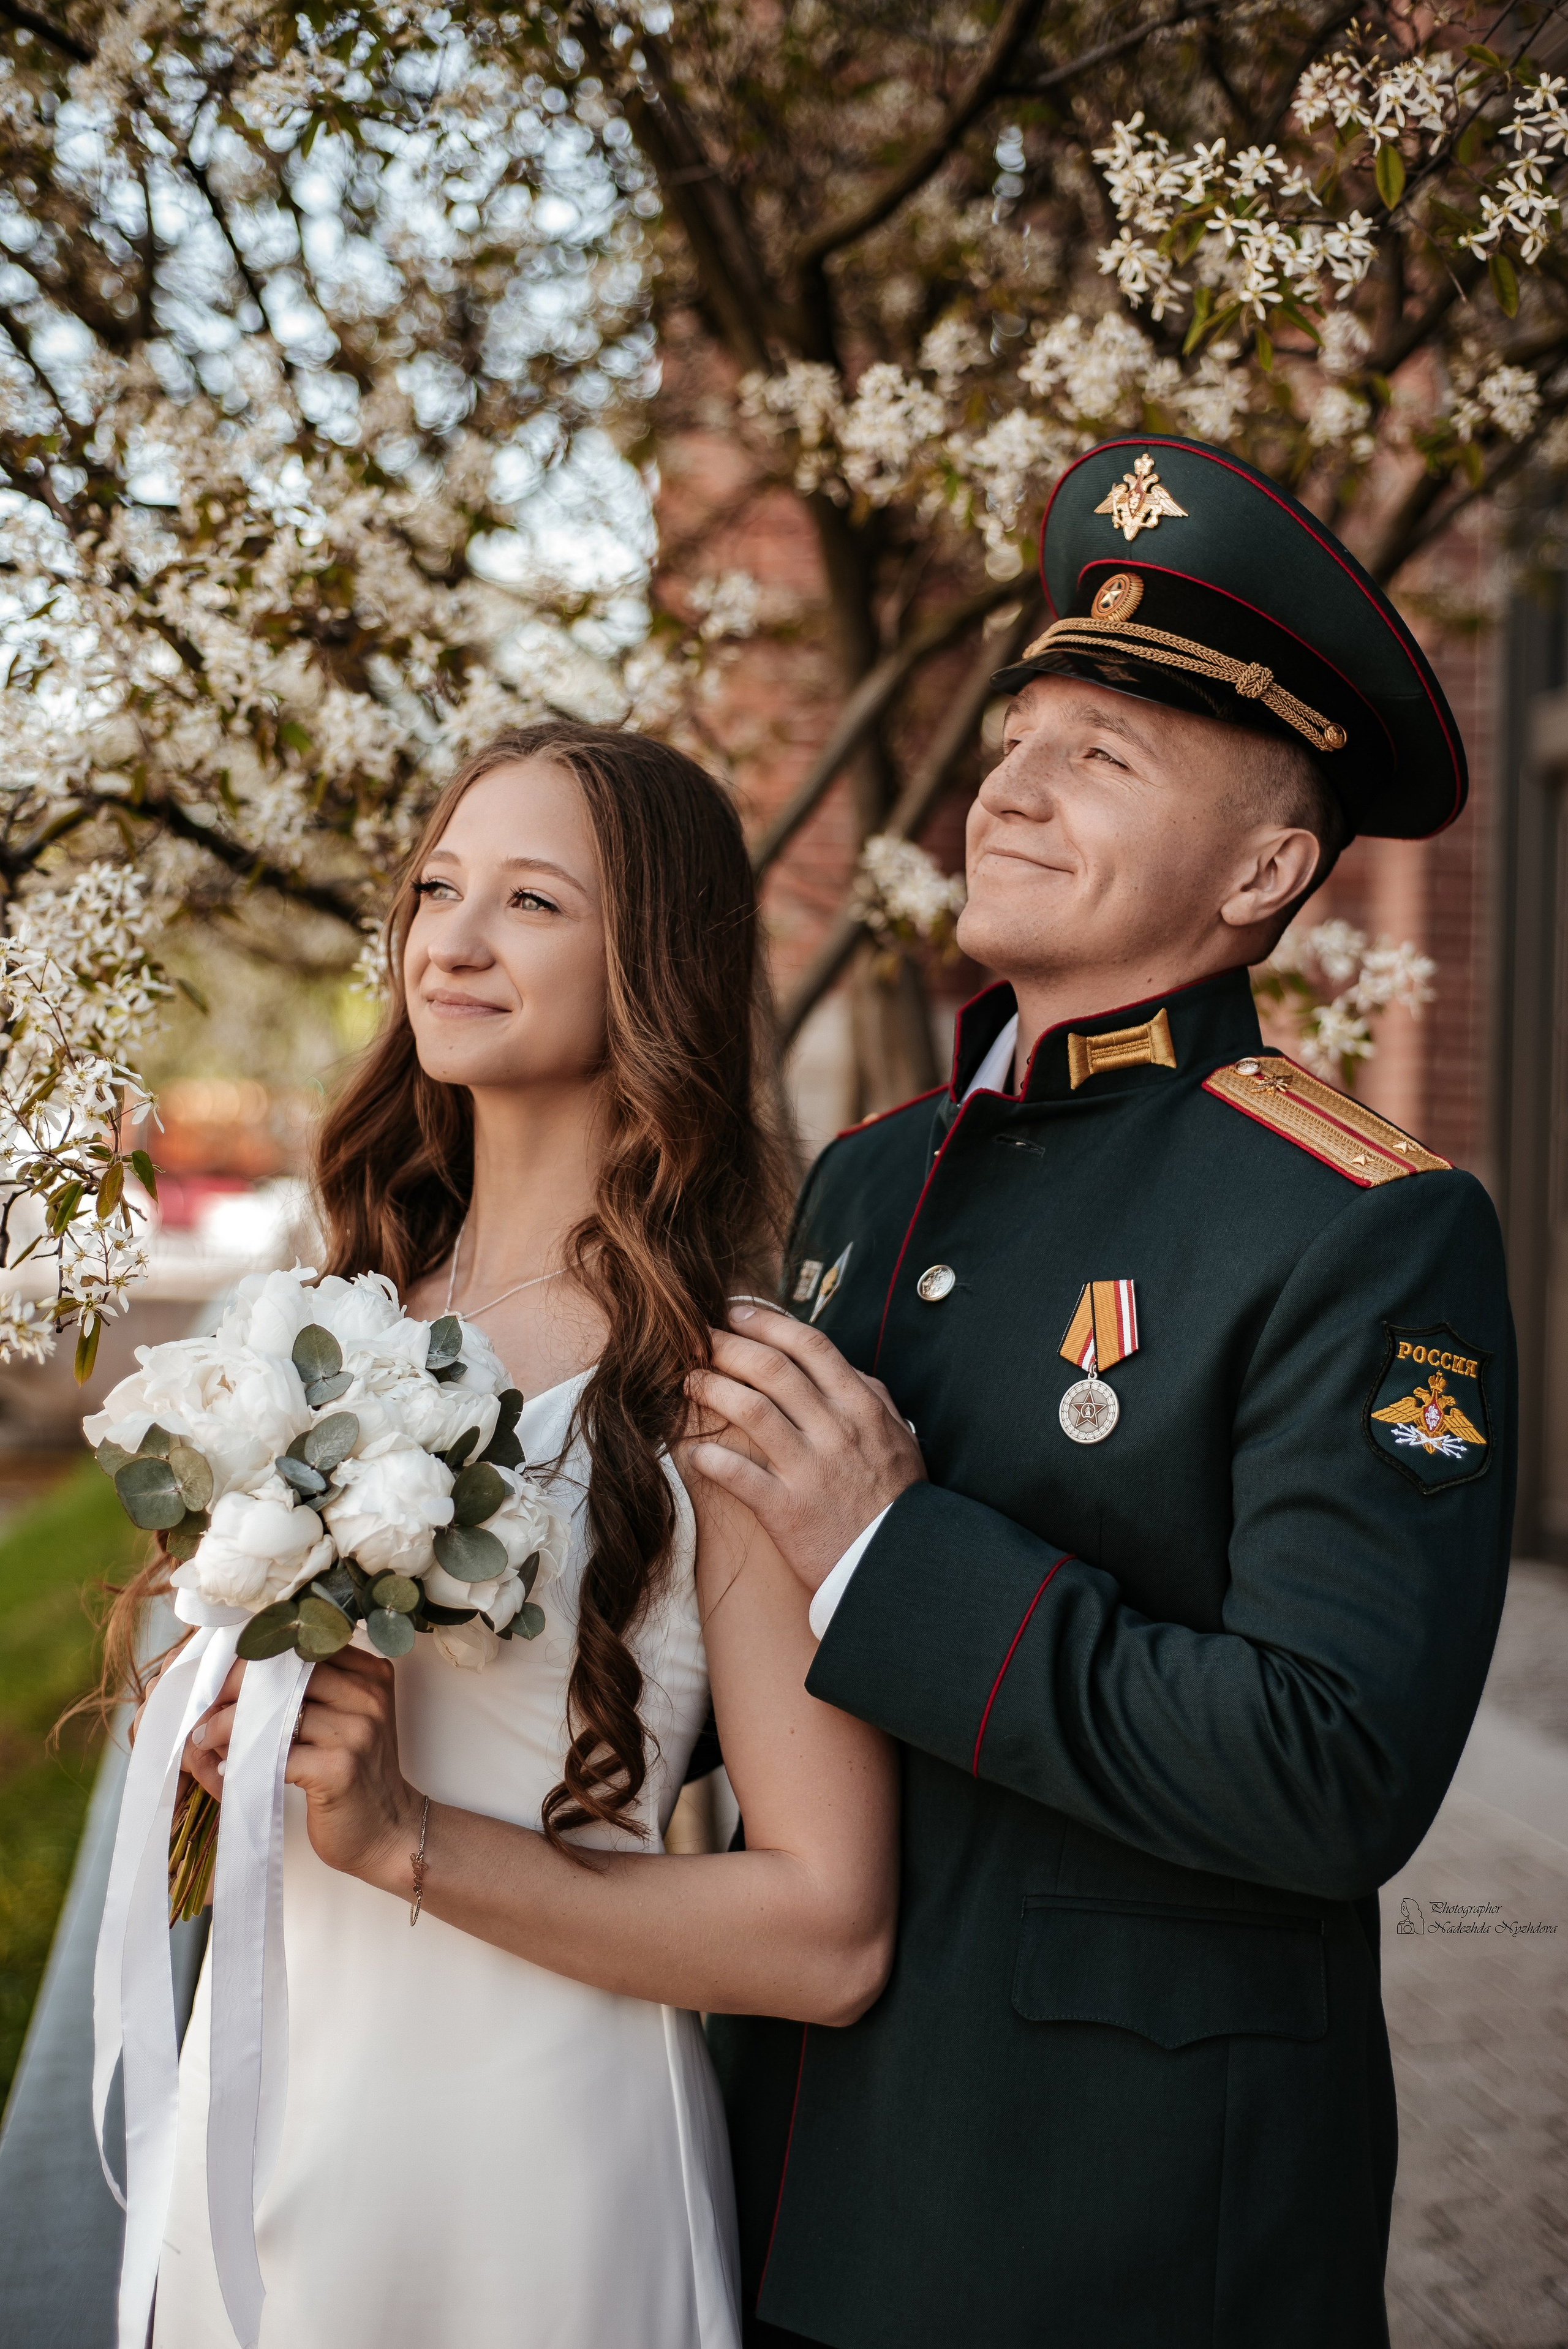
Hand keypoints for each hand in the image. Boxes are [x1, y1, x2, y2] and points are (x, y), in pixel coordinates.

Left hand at [182, 1646, 423, 1889]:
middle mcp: (367, 1695)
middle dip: (235, 1691)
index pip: (301, 1648)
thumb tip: (233, 1683)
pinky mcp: (339, 1769)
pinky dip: (241, 1762)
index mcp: (370, 1674)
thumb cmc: (356, 1776)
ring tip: (206, 1742)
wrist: (389, 1832)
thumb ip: (307, 1693)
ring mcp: (356, 1731)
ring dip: (227, 1729)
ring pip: (273, 1715)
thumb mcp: (345, 1720)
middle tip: (207, 1714)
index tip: (225, 1684)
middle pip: (284, 1674)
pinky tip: (226, 1770)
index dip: (255, 1661)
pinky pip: (274, 1756)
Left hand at [685, 1304, 924, 1591]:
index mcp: (861, 1406)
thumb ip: (871, 1397)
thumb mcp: (898, 1438)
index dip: (766, 1321)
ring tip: (687, 1381)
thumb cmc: (896, 1501)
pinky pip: (737, 1474)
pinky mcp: (787, 1510)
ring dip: (710, 1389)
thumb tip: (841, 1365)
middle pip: (770, 1368)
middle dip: (726, 1345)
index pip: (809, 1345)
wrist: (898, 1567)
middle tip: (695, 1337)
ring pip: (749, 1410)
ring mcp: (810, 1470)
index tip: (733, 1311)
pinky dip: (709, 1458)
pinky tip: (692, 1450)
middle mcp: (835, 1430)